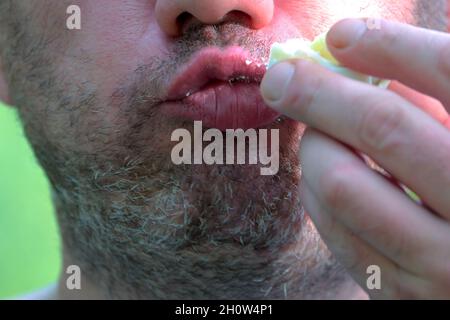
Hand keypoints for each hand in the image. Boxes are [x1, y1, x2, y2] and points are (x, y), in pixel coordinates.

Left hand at [261, 18, 449, 298]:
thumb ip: (432, 102)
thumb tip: (362, 58)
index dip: (391, 45)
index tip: (342, 34)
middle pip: (383, 128)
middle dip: (321, 91)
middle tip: (283, 77)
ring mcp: (441, 263)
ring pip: (343, 183)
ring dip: (316, 146)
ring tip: (320, 136)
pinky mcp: (399, 295)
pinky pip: (332, 228)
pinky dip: (315, 191)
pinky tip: (325, 176)